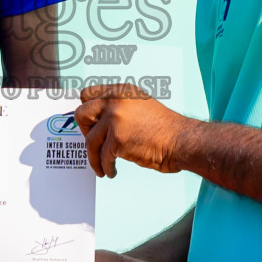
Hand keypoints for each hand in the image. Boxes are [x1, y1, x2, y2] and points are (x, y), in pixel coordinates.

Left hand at [74, 83, 191, 176]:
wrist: (181, 140)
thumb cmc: (164, 128)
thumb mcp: (138, 105)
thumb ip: (118, 106)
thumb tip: (96, 119)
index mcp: (120, 90)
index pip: (88, 94)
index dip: (87, 112)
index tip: (89, 126)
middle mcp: (115, 100)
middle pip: (81, 114)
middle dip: (84, 132)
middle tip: (94, 144)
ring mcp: (115, 118)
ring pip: (89, 140)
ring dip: (93, 157)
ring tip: (101, 166)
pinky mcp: (117, 139)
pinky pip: (102, 157)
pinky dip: (105, 167)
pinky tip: (111, 171)